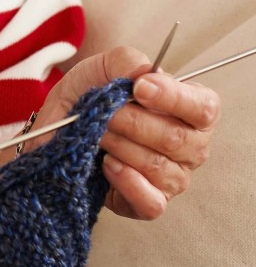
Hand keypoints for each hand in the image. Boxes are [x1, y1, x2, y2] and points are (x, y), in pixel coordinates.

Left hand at [23, 46, 220, 219]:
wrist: (62, 122)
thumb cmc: (93, 92)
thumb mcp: (105, 66)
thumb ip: (128, 62)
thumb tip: (144, 74)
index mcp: (190, 109)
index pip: (204, 108)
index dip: (174, 98)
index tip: (139, 88)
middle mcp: (191, 147)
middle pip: (176, 139)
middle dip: (131, 122)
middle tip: (104, 113)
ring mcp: (173, 178)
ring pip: (159, 167)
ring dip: (120, 146)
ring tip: (98, 133)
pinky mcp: (149, 203)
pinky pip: (151, 203)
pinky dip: (126, 181)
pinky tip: (107, 164)